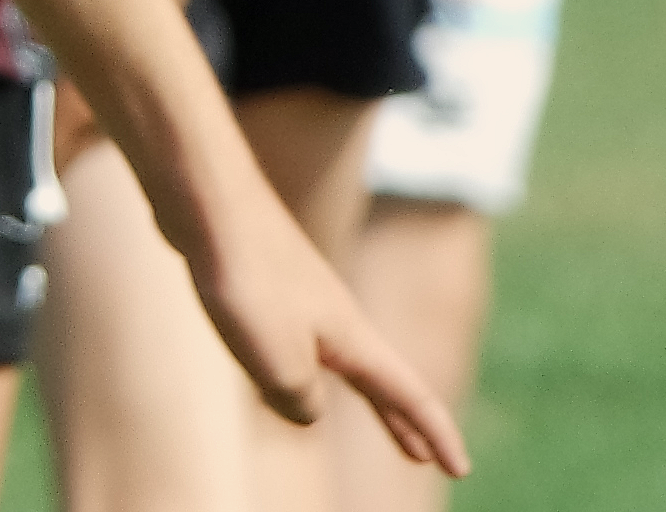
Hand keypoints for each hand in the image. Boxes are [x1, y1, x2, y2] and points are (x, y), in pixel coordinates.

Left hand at [169, 137, 469, 475]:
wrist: (204, 196)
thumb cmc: (247, 278)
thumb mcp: (280, 365)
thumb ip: (301, 403)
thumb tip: (302, 408)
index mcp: (350, 337)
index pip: (408, 394)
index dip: (437, 433)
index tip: (462, 469)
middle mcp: (332, 314)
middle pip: (378, 377)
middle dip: (401, 420)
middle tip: (423, 457)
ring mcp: (297, 294)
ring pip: (336, 358)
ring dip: (357, 394)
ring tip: (360, 415)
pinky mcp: (260, 281)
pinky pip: (294, 339)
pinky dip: (308, 369)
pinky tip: (284, 369)